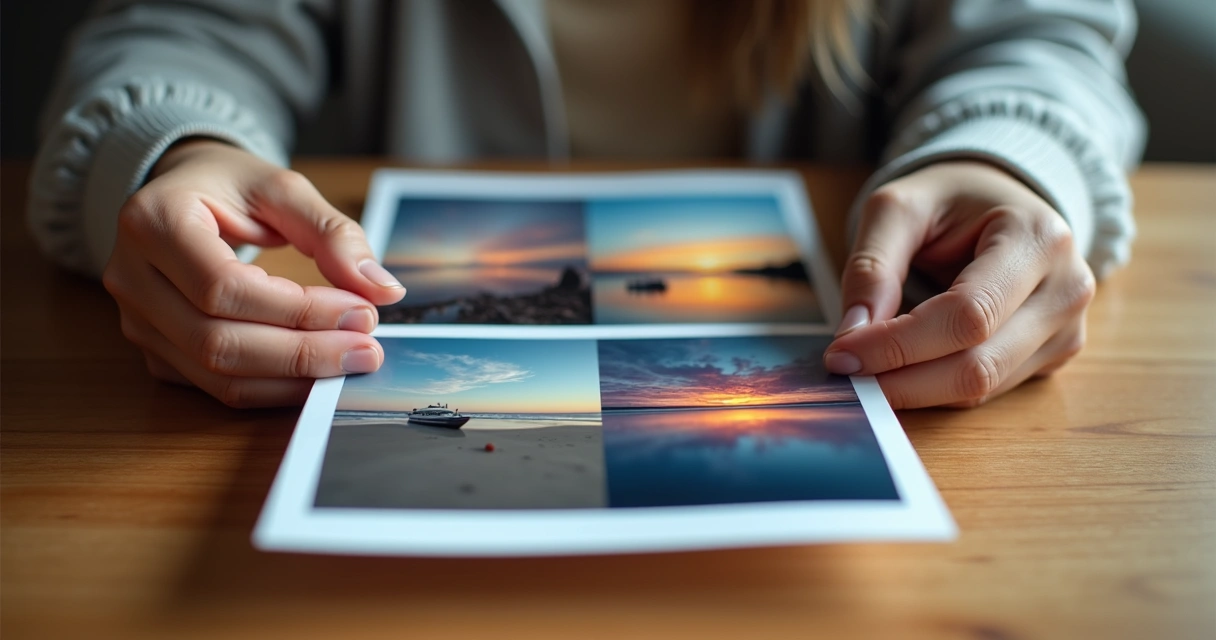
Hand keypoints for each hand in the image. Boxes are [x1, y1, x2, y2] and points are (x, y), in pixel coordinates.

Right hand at [103, 140, 405, 407]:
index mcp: (154, 222)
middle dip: (303, 352)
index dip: (299, 311)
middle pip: (218, 341)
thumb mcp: (283, 189)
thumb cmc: (228, 187)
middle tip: (367, 347)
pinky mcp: (155, 351)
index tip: (361, 312)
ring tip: (350, 361)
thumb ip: (333, 234)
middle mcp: (132, 277)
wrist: (179, 194)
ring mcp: (137, 321)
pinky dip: (272, 387)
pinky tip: (316, 372)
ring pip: (216, 374)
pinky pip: (215, 386)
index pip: (225, 287)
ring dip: (293, 378)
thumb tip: (382, 290)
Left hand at [824, 161, 1095, 408]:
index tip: (840, 354)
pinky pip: (987, 391)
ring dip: (914, 390)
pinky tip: (902, 370)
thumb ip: (872, 265)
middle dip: (902, 379)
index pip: (968, 314)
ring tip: (866, 372)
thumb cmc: (951, 201)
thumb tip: (852, 333)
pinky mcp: (1053, 356)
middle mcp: (1066, 289)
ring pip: (982, 388)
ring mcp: (1067, 329)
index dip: (899, 344)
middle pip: (978, 364)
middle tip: (845, 375)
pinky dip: (936, 388)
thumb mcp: (899, 207)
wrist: (1001, 202)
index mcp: (1038, 238)